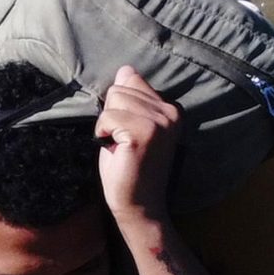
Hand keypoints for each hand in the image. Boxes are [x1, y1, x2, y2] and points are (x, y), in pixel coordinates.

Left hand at [95, 65, 180, 223]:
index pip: (131, 80)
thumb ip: (130, 98)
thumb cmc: (130, 167)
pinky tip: (117, 151)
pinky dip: (103, 134)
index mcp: (170, 108)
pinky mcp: (145, 133)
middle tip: (124, 143)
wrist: (139, 205)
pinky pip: (108, 117)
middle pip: (120, 88)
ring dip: (107, 125)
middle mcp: (170, 112)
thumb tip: (125, 69)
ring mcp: (160, 122)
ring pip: (113, 99)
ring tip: (121, 146)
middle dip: (112, 116)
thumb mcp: (130, 125)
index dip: (119, 107)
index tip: (128, 132)